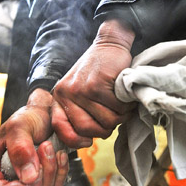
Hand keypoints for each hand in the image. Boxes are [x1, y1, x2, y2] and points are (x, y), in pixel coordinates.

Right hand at [0, 89, 68, 185]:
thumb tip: (28, 178)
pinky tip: (59, 153)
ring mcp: (28, 176)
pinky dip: (60, 170)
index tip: (26, 184)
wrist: (49, 112)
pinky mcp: (45, 176)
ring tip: (48, 146)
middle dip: (35, 179)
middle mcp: (8, 172)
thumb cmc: (29, 116)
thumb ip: (20, 150)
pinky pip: (56, 185)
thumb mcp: (19, 126)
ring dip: (50, 169)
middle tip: (43, 152)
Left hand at [51, 19, 135, 147]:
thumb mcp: (80, 90)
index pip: (59, 128)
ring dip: (119, 115)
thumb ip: (78, 112)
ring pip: (107, 121)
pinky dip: (126, 105)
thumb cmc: (98, 72)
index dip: (75, 140)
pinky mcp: (97, 85)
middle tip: (111, 114)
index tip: (88, 141)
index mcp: (59, 97)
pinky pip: (118, 109)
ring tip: (118, 102)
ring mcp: (81, 89)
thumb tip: (84, 141)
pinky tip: (123, 94)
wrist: (110, 45)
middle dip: (105, 128)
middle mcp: (66, 93)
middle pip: (87, 130)